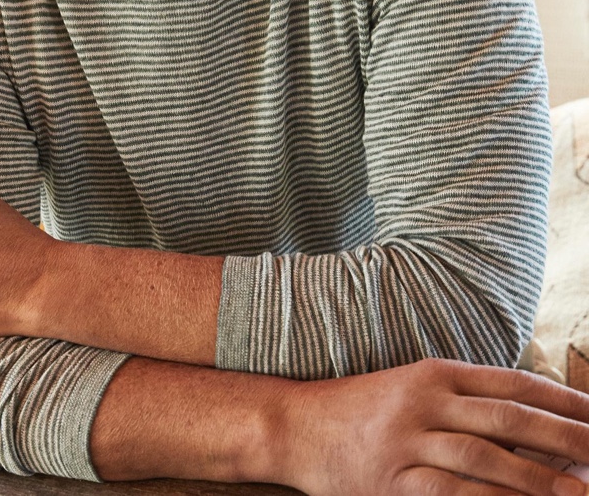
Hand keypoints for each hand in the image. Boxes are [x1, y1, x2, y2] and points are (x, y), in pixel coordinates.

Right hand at [273, 358, 588, 495]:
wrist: (297, 425)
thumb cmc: (362, 409)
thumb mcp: (412, 389)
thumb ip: (464, 402)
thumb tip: (533, 428)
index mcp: (434, 372)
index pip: (511, 383)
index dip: (560, 400)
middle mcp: (425, 401)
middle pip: (508, 419)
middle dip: (565, 437)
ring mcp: (408, 441)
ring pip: (486, 460)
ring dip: (540, 480)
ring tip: (581, 493)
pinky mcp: (391, 481)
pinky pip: (451, 494)